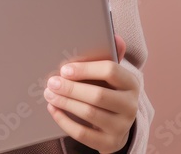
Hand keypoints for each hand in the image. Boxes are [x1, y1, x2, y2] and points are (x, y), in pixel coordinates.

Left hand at [43, 33, 138, 153]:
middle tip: (52, 82)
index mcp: (131, 83)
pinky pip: (83, 133)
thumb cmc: (108, 92)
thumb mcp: (110, 76)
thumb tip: (116, 38)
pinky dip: (64, 121)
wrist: (116, 125)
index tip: (65, 69)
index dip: (86, 69)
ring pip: (90, 114)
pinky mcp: (110, 143)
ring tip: (49, 94)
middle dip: (71, 88)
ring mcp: (121, 127)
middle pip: (98, 95)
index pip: (111, 71)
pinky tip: (53, 109)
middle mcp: (130, 106)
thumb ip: (109, 56)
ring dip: (65, 102)